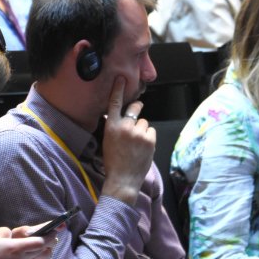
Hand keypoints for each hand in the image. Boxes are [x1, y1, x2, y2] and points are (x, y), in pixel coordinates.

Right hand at [0, 227, 53, 258]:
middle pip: (41, 250)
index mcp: (16, 248)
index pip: (40, 242)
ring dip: (42, 251)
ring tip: (44, 244)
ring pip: (36, 258)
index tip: (55, 230)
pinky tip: (31, 255)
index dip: (49, 235)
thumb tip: (14, 234)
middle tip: (52, 236)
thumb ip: (7, 231)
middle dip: (48, 243)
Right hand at [101, 76, 155, 206]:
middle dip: (137, 108)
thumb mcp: (107, 141)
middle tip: (137, 112)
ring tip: (136, 143)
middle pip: (135, 109)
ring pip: (144, 122)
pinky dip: (148, 137)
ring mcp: (138, 133)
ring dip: (142, 129)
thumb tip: (121, 118)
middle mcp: (125, 127)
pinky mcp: (149, 140)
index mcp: (111, 127)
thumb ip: (114, 127)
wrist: (123, 179)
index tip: (121, 78)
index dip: (118, 89)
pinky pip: (151, 131)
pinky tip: (143, 147)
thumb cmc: (113, 162)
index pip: (114, 103)